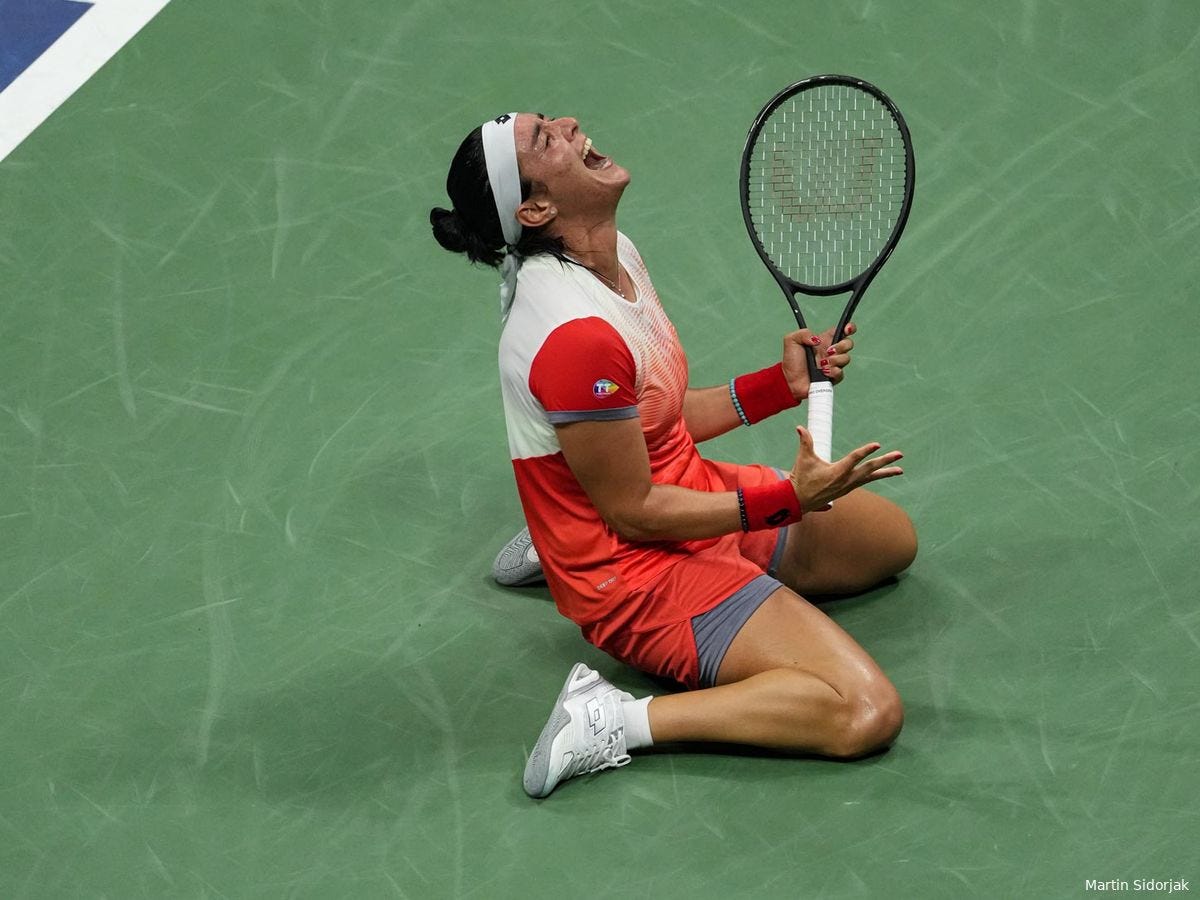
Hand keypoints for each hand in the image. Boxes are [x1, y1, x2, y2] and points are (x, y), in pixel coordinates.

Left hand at [781, 322, 857, 401]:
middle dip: (842, 346)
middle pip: (848, 343)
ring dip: (834, 360)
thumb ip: (803, 333)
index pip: (841, 330)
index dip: (849, 328)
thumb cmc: (791, 361)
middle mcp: (830, 351)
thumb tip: (817, 339)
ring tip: (822, 364)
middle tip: (828, 351)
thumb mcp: (791, 340)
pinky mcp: (833, 376)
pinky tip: (823, 372)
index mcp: (824, 340)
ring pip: (846, 358)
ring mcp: (833, 364)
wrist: (789, 380)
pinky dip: (833, 371)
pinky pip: (841, 372)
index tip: (847, 329)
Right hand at [788, 425, 902, 511]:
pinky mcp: (848, 488)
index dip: (866, 451)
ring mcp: (849, 485)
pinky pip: (866, 481)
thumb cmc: (802, 479)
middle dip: (885, 461)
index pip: (855, 459)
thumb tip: (799, 427)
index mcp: (837, 472)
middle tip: (899, 454)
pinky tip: (883, 472)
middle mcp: (846, 480)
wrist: (800, 500)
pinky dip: (875, 476)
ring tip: (900, 470)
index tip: (877, 445)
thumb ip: (805, 442)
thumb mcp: (804, 459)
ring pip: (871, 477)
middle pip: (870, 469)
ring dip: (886, 472)